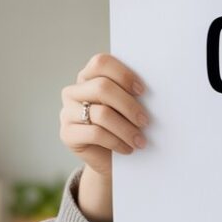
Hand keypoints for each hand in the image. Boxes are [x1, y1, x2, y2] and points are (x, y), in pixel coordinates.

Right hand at [59, 53, 147, 221]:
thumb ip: (132, 95)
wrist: (110, 159)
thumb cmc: (123, 127)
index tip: (142, 91)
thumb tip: (154, 93)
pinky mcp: (67, 134)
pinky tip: (128, 148)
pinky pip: (94, 133)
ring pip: (101, 114)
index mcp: (89, 77)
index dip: (123, 74)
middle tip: (145, 121)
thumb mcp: (127, 108)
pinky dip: (116, 141)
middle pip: (102, 87)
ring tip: (141, 141)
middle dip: (129, 105)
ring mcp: (67, 112)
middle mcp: (74, 91)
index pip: (101, 62)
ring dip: (126, 129)